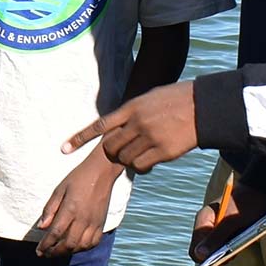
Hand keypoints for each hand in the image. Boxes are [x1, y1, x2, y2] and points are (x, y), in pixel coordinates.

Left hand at [35, 144, 120, 256]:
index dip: (46, 245)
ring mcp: (94, 222)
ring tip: (58, 251)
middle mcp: (83, 218)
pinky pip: (93, 243)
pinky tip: (75, 246)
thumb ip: (50, 209)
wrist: (102, 171)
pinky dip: (83, 248)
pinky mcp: (102, 223)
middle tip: (45, 254)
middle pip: (68, 244)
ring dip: (68, 252)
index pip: (56, 233)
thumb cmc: (78, 178)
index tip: (38, 251)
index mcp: (71, 208)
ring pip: (81, 246)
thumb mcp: (60, 189)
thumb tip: (41, 228)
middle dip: (55, 252)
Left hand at [62, 81, 197, 172]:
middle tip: (120, 151)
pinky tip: (149, 159)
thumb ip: (131, 112)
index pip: (99, 125)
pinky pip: (141, 166)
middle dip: (111, 152)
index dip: (80, 138)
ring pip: (125, 159)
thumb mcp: (147, 99)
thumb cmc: (174, 99)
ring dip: (127, 159)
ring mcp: (149, 139)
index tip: (64, 149)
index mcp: (131, 108)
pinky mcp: (162, 152)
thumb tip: (119, 125)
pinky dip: (141, 166)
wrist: (201, 106)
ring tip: (138, 152)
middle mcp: (137, 123)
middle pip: (111, 147)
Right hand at [189, 183, 265, 262]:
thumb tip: (199, 255)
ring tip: (239, 243)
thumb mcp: (232, 221)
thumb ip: (216, 236)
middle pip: (205, 253)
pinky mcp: (226, 233)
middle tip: (232, 252)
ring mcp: (217, 230)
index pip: (195, 249)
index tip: (219, 260)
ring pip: (216, 252)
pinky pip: (225, 249)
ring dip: (227, 254)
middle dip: (217, 257)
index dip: (204, 259)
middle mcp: (207, 226)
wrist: (261, 192)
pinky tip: (241, 242)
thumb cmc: (246, 203)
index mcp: (203, 219)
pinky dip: (232, 250)